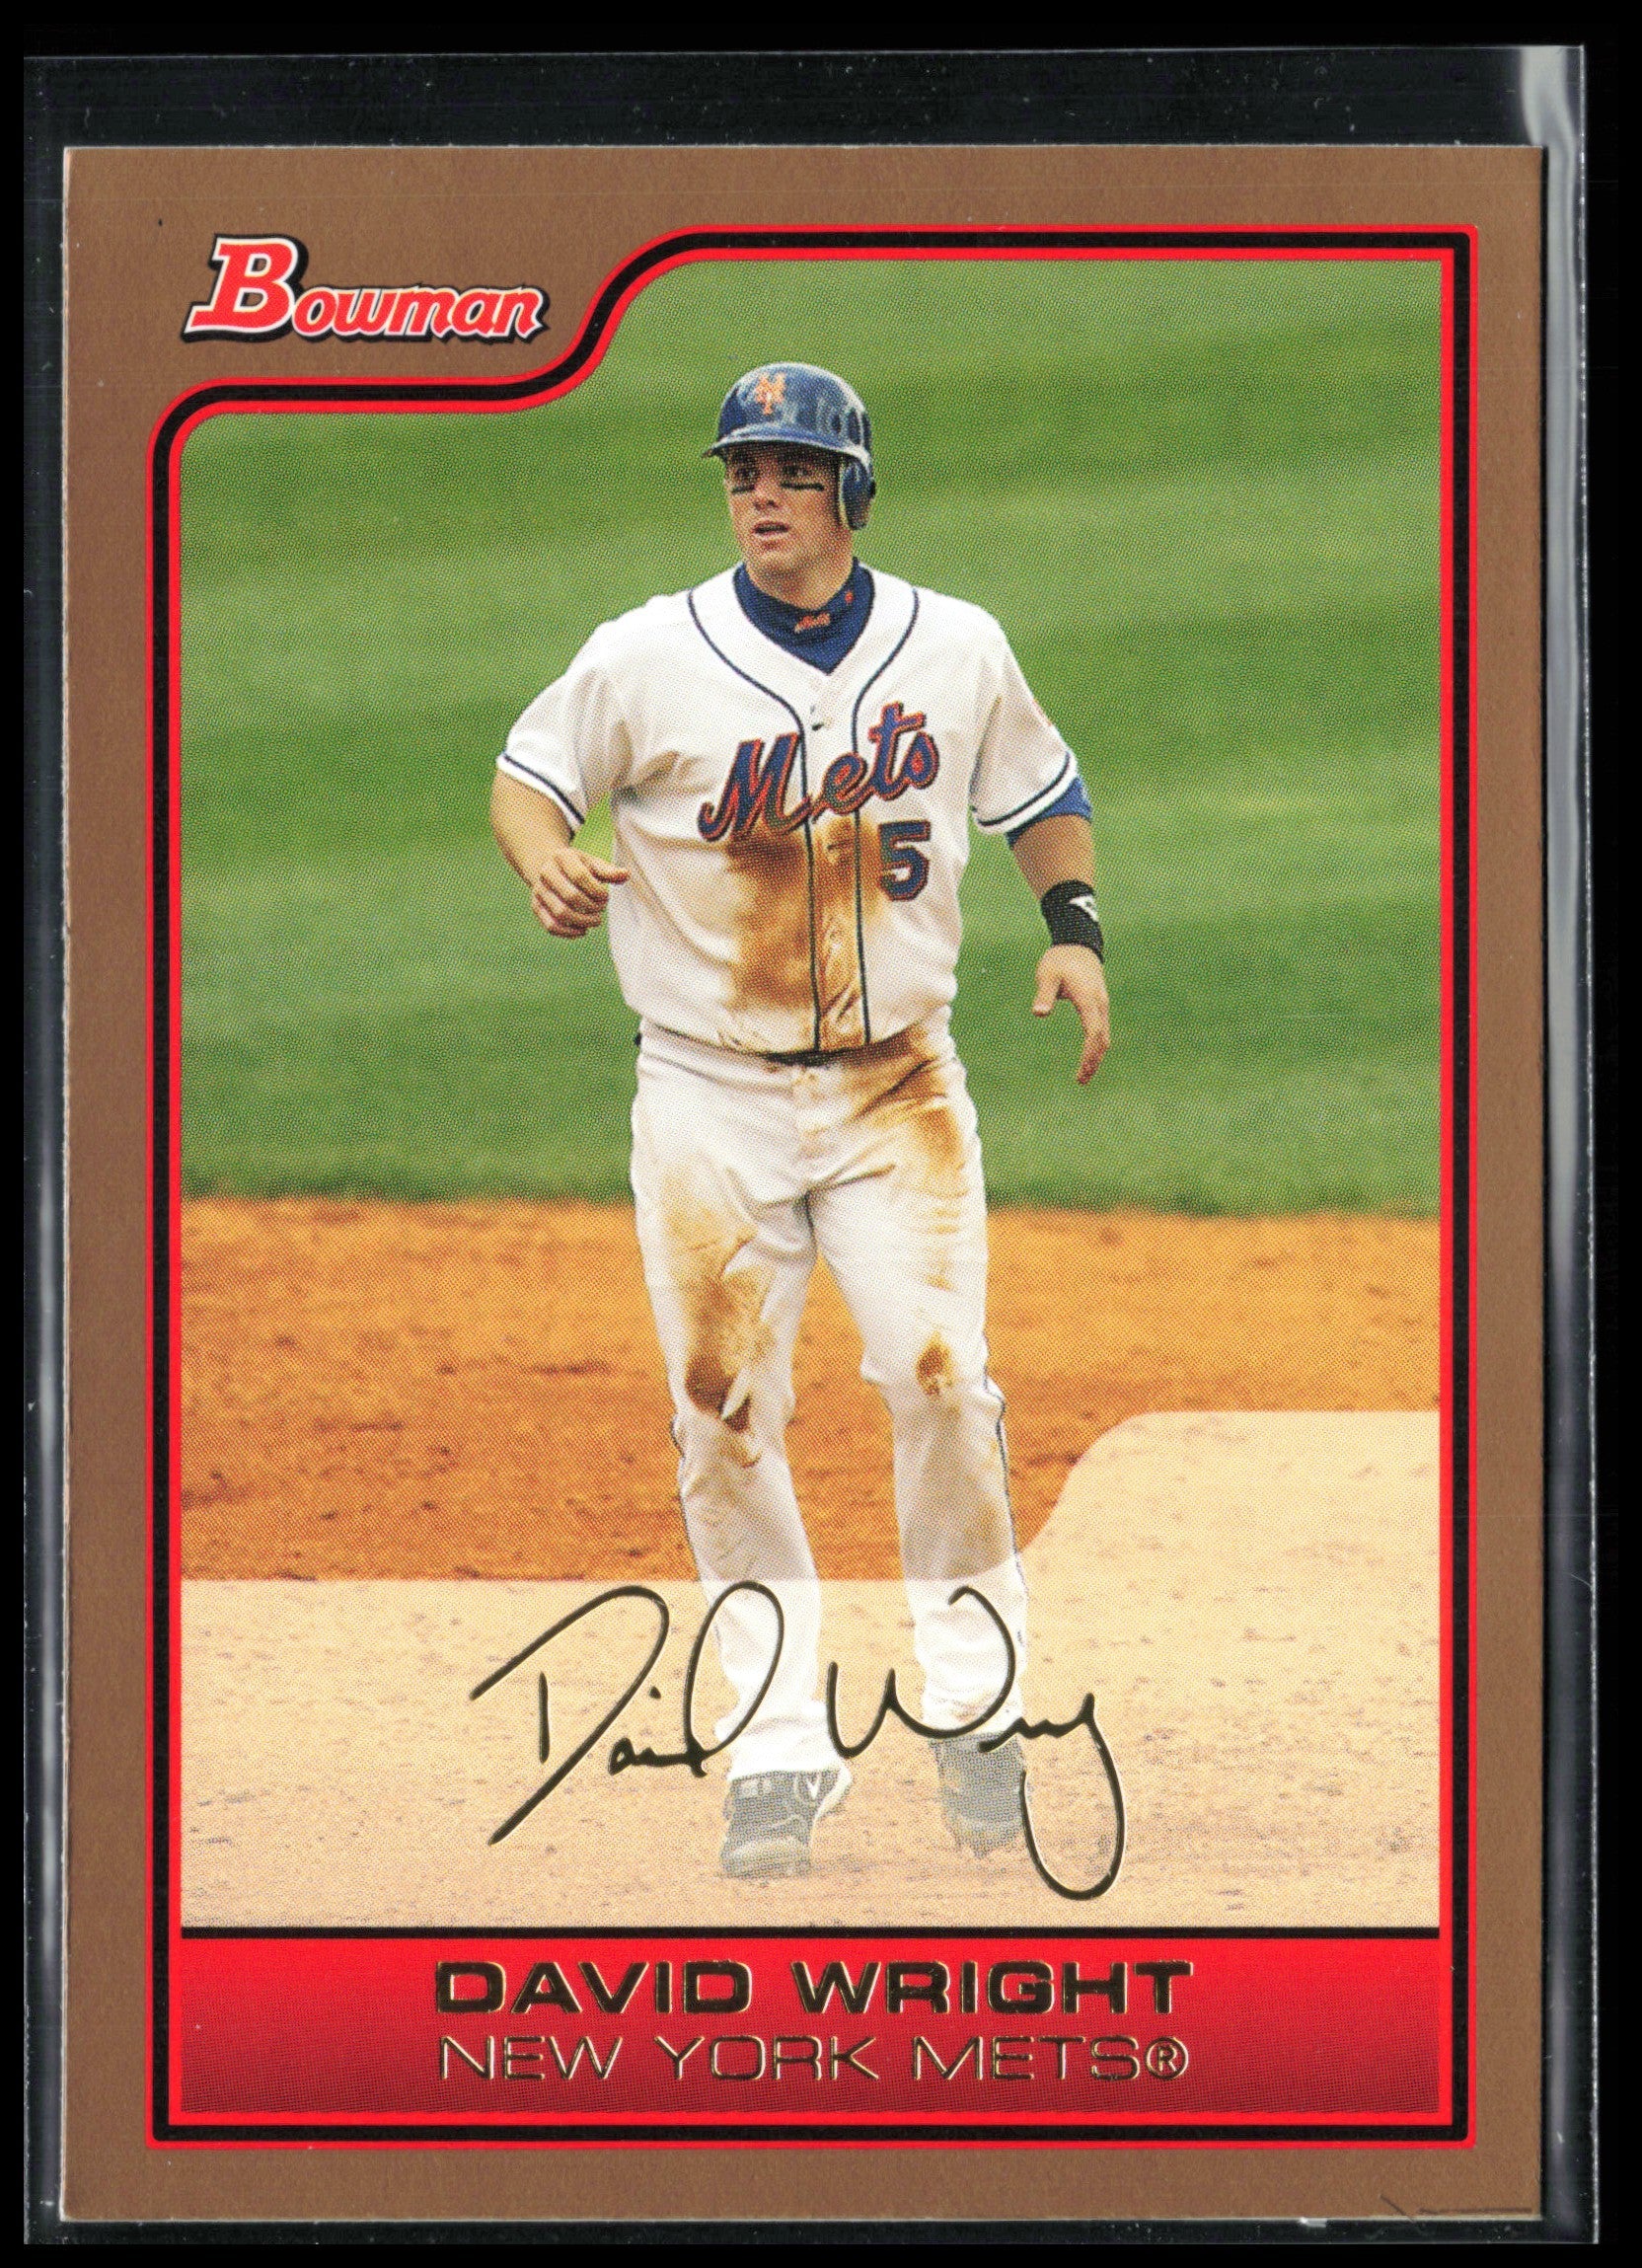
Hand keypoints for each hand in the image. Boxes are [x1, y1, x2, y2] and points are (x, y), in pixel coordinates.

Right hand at [531, 844, 629, 937]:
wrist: (548, 867)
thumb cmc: (577, 866)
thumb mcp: (592, 863)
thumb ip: (609, 871)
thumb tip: (626, 875)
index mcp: (562, 857)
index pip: (580, 876)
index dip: (597, 891)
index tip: (606, 896)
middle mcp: (546, 873)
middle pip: (571, 897)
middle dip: (591, 907)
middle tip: (601, 909)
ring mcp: (539, 891)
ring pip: (561, 913)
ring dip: (583, 921)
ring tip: (595, 920)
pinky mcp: (536, 907)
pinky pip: (551, 926)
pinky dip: (569, 933)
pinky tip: (583, 930)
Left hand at [1031, 946, 1110, 1084]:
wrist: (1078, 944)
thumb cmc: (1060, 960)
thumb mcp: (1047, 974)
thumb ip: (1044, 994)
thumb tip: (1039, 1013)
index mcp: (1088, 999)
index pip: (1093, 1032)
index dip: (1089, 1054)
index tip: (1080, 1072)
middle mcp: (1100, 1004)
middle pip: (1102, 1038)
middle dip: (1094, 1060)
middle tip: (1082, 1080)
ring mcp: (1101, 1004)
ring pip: (1104, 1035)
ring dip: (1096, 1055)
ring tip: (1084, 1074)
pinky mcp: (1099, 1004)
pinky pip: (1101, 1029)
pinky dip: (1097, 1045)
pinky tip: (1088, 1055)